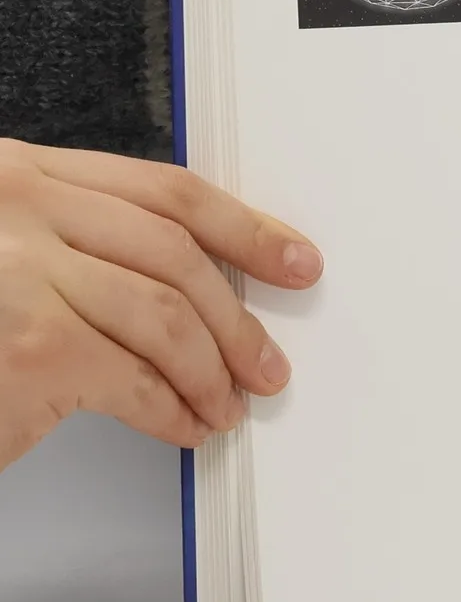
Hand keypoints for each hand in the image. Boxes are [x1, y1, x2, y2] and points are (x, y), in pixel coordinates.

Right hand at [0, 140, 322, 470]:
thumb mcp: (5, 252)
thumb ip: (80, 245)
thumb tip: (196, 286)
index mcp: (19, 175)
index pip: (163, 190)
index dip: (243, 227)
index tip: (291, 257)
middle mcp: (19, 209)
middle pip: (176, 255)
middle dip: (237, 318)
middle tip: (265, 360)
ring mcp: (20, 274)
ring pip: (166, 319)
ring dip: (212, 373)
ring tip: (226, 404)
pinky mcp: (31, 347)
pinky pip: (136, 381)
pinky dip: (173, 411)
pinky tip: (184, 426)